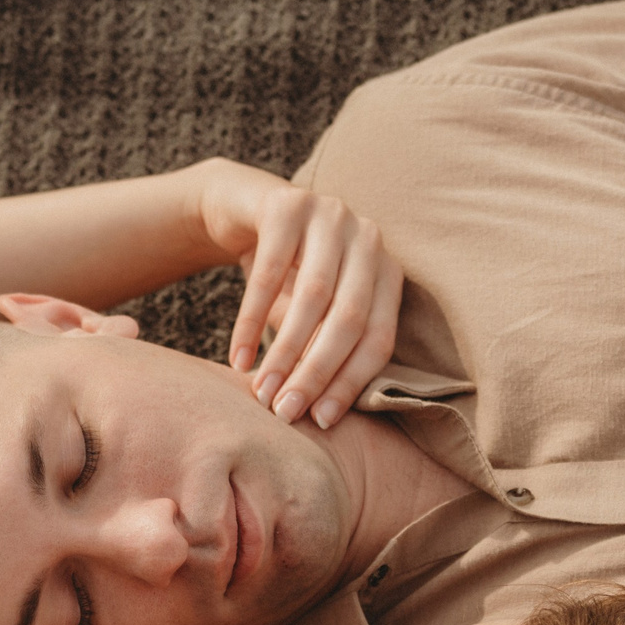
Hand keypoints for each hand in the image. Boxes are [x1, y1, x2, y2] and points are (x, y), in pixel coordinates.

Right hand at [189, 159, 405, 431]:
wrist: (242, 211)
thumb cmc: (285, 276)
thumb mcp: (309, 316)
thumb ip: (321, 351)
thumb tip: (318, 415)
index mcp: (386, 271)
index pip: (378, 338)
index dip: (351, 383)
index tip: (321, 421)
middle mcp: (368, 239)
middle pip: (350, 318)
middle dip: (317, 373)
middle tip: (286, 412)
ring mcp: (332, 215)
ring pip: (314, 296)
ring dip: (285, 351)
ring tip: (262, 391)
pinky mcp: (289, 203)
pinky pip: (270, 271)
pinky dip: (251, 320)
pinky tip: (238, 356)